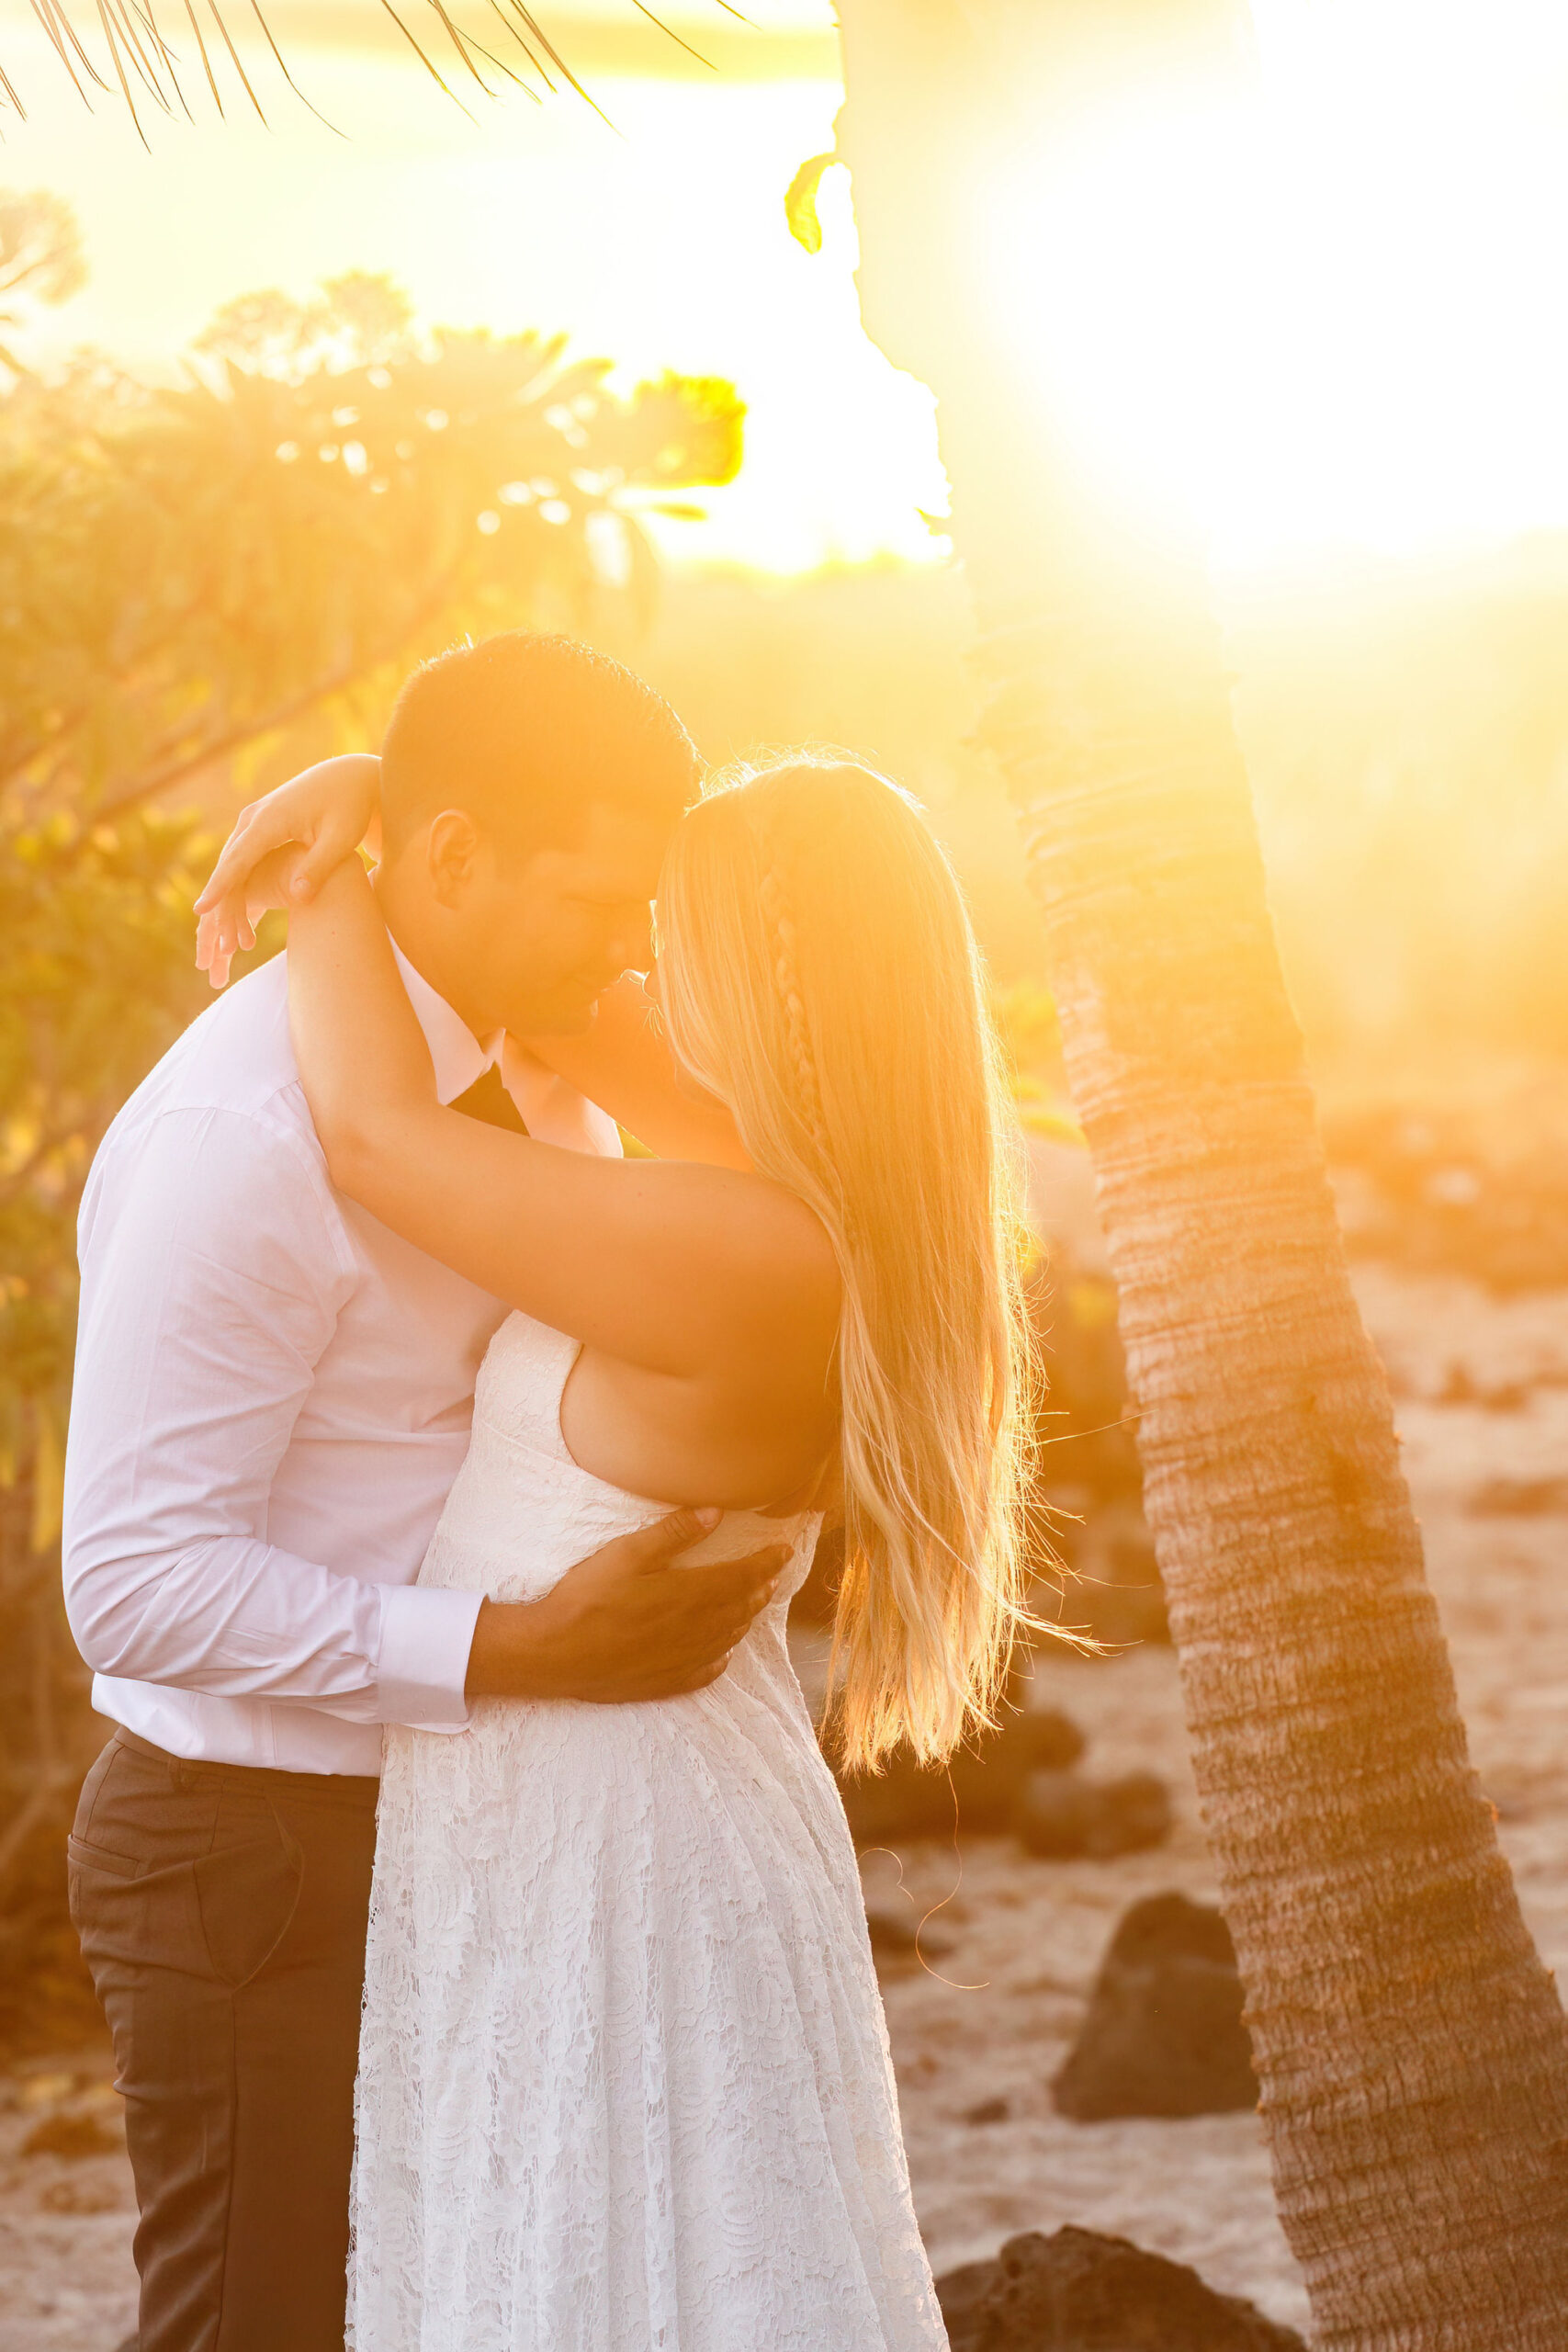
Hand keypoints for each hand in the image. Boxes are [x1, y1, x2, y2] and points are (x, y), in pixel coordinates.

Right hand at [195, 752, 380, 989]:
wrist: (349, 778)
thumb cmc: (350, 808)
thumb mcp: (341, 838)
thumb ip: (318, 866)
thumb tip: (298, 899)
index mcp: (271, 819)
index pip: (240, 859)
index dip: (221, 886)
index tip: (202, 911)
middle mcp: (254, 818)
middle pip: (230, 867)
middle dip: (223, 906)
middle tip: (221, 948)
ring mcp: (254, 822)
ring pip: (233, 866)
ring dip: (228, 902)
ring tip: (227, 943)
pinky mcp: (260, 829)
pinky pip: (242, 862)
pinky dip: (237, 888)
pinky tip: (235, 916)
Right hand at [465, 1507, 789, 1701]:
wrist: (555, 1653)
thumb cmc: (587, 1597)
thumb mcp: (627, 1553)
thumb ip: (674, 1533)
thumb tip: (716, 1513)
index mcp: (689, 1594)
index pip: (743, 1576)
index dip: (767, 1562)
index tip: (784, 1550)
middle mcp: (695, 1630)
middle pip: (741, 1607)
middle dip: (760, 1587)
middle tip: (771, 1573)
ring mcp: (682, 1660)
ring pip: (729, 1637)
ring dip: (745, 1618)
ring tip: (753, 1603)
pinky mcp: (665, 1683)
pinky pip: (707, 1671)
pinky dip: (722, 1656)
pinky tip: (722, 1652)